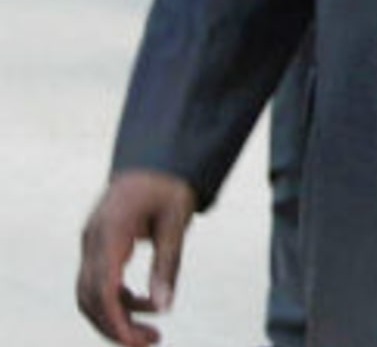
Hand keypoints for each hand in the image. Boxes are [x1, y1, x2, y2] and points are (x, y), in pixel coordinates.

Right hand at [76, 170, 195, 345]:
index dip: (116, 321)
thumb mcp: (177, 222)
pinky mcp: (98, 246)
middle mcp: (92, 240)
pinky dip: (118, 300)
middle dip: (115, 327)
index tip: (138, 342)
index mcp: (110, 232)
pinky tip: (147, 304)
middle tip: (151, 342)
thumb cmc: (169, 184)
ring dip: (115, 316)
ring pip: (90, 294)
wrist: (157, 157)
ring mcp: (90, 243)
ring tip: (151, 333)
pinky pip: (99, 282)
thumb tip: (164, 307)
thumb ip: (168, 264)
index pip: (102, 289)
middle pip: (89, 298)